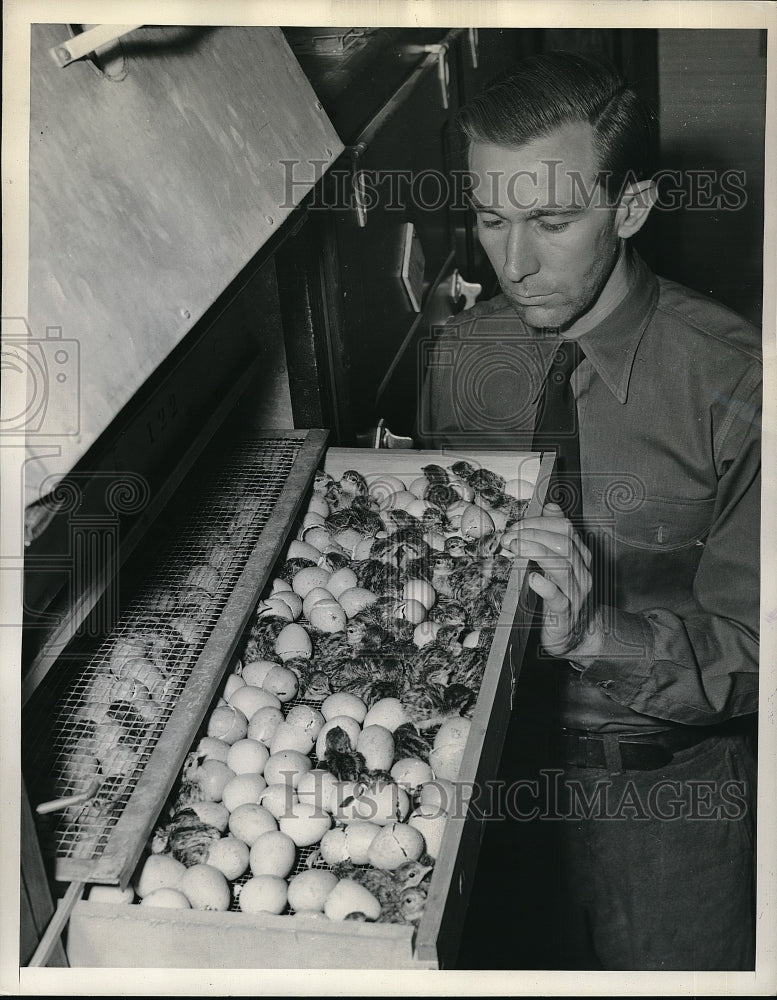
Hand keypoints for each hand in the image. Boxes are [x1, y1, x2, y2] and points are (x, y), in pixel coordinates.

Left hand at [508, 502, 597, 658]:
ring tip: (515, 549)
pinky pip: (558, 598)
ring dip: (535, 553)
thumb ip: (555, 535)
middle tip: (509, 538)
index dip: (538, 523)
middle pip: (562, 543)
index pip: (564, 529)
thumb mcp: (560, 562)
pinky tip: (531, 578)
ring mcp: (576, 593)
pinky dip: (545, 586)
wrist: (576, 636)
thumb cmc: (563, 595)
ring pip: (561, 566)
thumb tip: (551, 506)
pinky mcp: (566, 614)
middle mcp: (582, 572)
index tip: (516, 526)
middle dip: (533, 535)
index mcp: (580, 556)